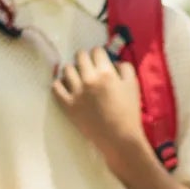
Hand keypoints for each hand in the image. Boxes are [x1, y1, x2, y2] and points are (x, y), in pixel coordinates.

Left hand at [52, 47, 144, 164]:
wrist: (119, 138)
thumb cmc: (129, 112)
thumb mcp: (133, 86)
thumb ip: (125, 68)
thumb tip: (114, 62)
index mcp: (106, 73)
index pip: (97, 51)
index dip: (99, 54)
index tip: (100, 60)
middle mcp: (89, 79)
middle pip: (80, 56)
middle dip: (85, 58)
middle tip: (88, 67)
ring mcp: (76, 92)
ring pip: (67, 69)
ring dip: (73, 70)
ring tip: (77, 77)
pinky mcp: (67, 105)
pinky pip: (56, 87)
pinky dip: (59, 84)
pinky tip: (66, 86)